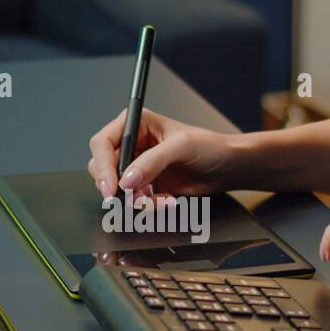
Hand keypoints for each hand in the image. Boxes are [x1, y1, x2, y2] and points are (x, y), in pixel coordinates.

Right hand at [87, 109, 244, 199]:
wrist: (228, 168)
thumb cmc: (210, 146)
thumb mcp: (181, 146)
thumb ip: (152, 162)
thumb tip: (126, 181)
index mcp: (135, 124)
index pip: (102, 143)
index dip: (102, 166)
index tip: (111, 187)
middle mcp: (132, 145)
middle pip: (101, 168)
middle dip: (115, 187)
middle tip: (131, 198)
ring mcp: (137, 168)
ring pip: (116, 190)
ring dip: (136, 200)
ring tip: (161, 199)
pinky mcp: (146, 187)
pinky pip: (134, 202)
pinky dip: (149, 206)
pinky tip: (169, 201)